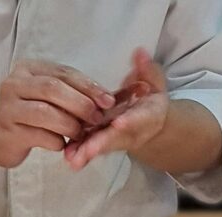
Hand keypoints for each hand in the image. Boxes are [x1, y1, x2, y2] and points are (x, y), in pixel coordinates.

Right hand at [0, 61, 115, 168]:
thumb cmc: (26, 115)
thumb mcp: (45, 97)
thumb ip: (69, 93)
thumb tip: (105, 100)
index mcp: (27, 69)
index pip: (63, 73)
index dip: (88, 86)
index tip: (108, 100)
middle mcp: (14, 84)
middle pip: (54, 88)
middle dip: (81, 104)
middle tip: (97, 118)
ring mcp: (8, 108)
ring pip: (46, 113)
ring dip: (70, 125)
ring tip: (80, 134)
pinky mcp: (8, 132)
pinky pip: (40, 136)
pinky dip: (57, 141)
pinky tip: (62, 144)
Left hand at [65, 48, 169, 170]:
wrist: (151, 122)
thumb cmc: (150, 97)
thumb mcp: (154, 81)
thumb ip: (148, 69)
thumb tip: (140, 52)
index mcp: (147, 115)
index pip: (138, 118)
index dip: (129, 121)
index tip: (119, 123)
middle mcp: (132, 131)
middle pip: (116, 138)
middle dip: (101, 144)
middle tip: (87, 151)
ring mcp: (116, 139)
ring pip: (101, 146)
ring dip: (86, 153)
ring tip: (71, 159)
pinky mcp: (103, 142)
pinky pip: (91, 148)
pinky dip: (80, 153)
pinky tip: (66, 156)